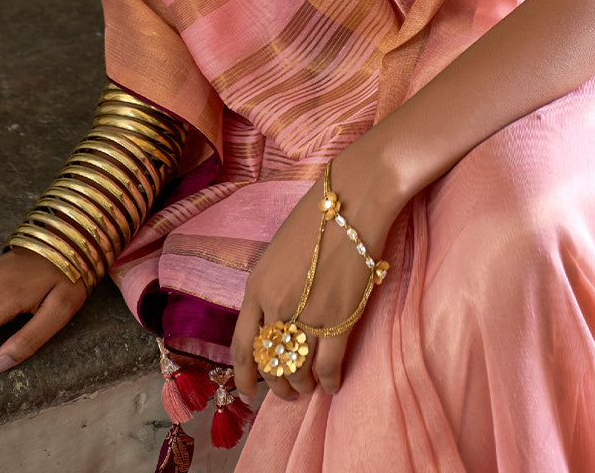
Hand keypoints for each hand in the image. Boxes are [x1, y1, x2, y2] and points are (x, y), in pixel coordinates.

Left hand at [231, 150, 399, 403]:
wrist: (352, 202)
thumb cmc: (316, 218)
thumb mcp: (276, 252)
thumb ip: (270, 288)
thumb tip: (274, 322)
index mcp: (256, 287)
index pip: (241, 346)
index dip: (243, 375)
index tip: (246, 392)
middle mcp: (276, 307)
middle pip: (270, 363)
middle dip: (278, 384)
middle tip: (288, 391)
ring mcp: (307, 316)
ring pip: (298, 371)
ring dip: (303, 384)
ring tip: (310, 385)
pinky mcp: (339, 320)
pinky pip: (328, 368)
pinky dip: (329, 382)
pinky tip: (332, 383)